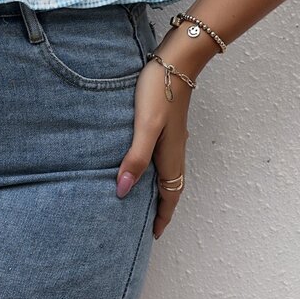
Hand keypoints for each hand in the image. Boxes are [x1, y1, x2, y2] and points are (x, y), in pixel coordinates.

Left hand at [115, 47, 194, 239]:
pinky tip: (140, 162)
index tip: (153, 236)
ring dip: (158, 189)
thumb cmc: (160, 92)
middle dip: (160, 207)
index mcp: (171, 156)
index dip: (162, 217)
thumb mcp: (145, 126)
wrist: (176, 62)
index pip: (170, 196)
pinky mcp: (166, 124)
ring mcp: (172, 137)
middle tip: (144, 224)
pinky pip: (163, 157)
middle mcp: (175, 150)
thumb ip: (135, 157)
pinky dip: (154, 169)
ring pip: (167, 171)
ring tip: (141, 199)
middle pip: (170, 187)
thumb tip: (123, 191)